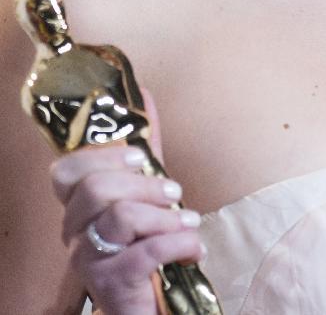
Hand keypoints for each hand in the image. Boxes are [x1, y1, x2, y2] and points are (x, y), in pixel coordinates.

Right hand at [49, 88, 205, 314]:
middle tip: (175, 192)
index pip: (66, 172)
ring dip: (165, 216)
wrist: (149, 304)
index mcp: (79, 206)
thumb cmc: (144, 242)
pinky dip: (179, 244)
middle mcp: (75, 232)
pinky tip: (195, 249)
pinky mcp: (111, 285)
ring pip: (120, 218)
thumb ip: (145, 148)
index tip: (139, 158)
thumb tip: (146, 95)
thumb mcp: (144, 191)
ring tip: (190, 221)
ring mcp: (89, 260)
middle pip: (95, 189)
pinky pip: (146, 252)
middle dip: (144, 185)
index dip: (103, 157)